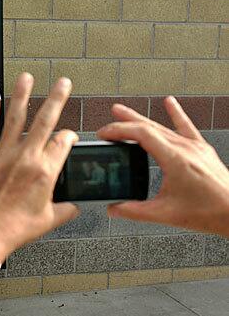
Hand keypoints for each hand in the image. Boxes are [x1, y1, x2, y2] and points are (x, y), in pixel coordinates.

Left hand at [0, 73, 79, 256]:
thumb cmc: (13, 229)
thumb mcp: (48, 221)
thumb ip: (65, 210)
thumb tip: (74, 207)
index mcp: (46, 172)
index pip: (64, 143)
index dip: (69, 137)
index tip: (68, 137)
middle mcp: (26, 157)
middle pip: (46, 120)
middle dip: (57, 98)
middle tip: (63, 82)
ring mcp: (3, 154)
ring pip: (15, 117)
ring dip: (22, 95)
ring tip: (27, 78)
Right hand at [97, 97, 228, 235]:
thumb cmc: (210, 212)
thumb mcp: (166, 214)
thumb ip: (135, 211)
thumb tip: (115, 208)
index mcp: (175, 160)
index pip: (141, 135)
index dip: (119, 131)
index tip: (104, 134)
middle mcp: (186, 149)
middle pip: (149, 126)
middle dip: (125, 121)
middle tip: (108, 119)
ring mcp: (195, 147)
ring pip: (163, 126)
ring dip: (141, 118)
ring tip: (124, 111)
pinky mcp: (202, 150)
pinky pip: (186, 127)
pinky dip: (176, 114)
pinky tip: (170, 102)